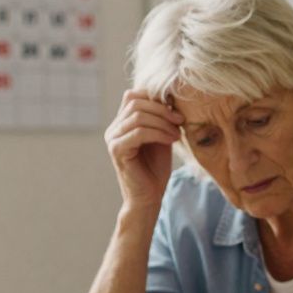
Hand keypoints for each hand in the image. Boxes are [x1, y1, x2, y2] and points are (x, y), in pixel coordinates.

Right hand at [104, 89, 182, 209]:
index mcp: (122, 123)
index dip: (155, 97)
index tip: (176, 110)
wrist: (148, 197)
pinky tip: (171, 141)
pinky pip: (138, 133)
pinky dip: (158, 133)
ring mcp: (113, 139)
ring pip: (138, 116)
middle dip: (162, 109)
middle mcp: (113, 128)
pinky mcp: (117, 150)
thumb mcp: (161, 137)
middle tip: (180, 121)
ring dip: (163, 122)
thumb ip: (161, 118)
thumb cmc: (156, 169)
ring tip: (177, 134)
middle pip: (135, 102)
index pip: (133, 95)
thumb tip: (171, 96)